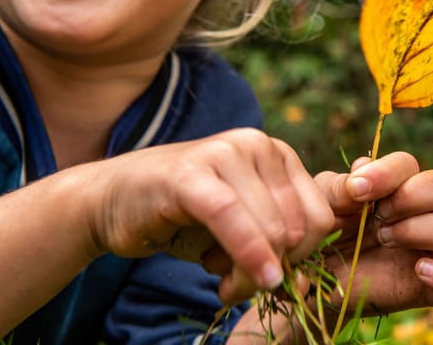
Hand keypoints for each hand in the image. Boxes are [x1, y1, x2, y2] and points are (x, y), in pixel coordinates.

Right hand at [85, 128, 334, 303]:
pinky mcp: (191, 172)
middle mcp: (257, 145)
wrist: (112, 199)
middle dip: (275, 270)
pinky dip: (244, 256)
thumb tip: (304, 286)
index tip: (274, 277)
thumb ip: (276, 253)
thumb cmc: (183, 219)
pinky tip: (232, 286)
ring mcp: (224, 153)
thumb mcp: (242, 234)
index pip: (321, 215)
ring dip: (250, 276)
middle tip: (240, 287)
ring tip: (225, 286)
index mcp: (277, 154)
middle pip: (298, 227)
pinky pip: (233, 219)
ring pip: (270, 229)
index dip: (304, 258)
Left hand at [316, 152, 432, 314]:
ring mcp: (429, 250)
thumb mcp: (320, 205)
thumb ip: (339, 187)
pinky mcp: (428, 289)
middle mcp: (422, 213)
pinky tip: (420, 270)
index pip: (410, 164)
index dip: (388, 172)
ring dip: (422, 229)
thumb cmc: (320, 234)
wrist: (311, 283)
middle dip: (415, 194)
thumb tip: (364, 168)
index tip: (357, 190)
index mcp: (396, 186)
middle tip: (380, 214)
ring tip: (384, 239)